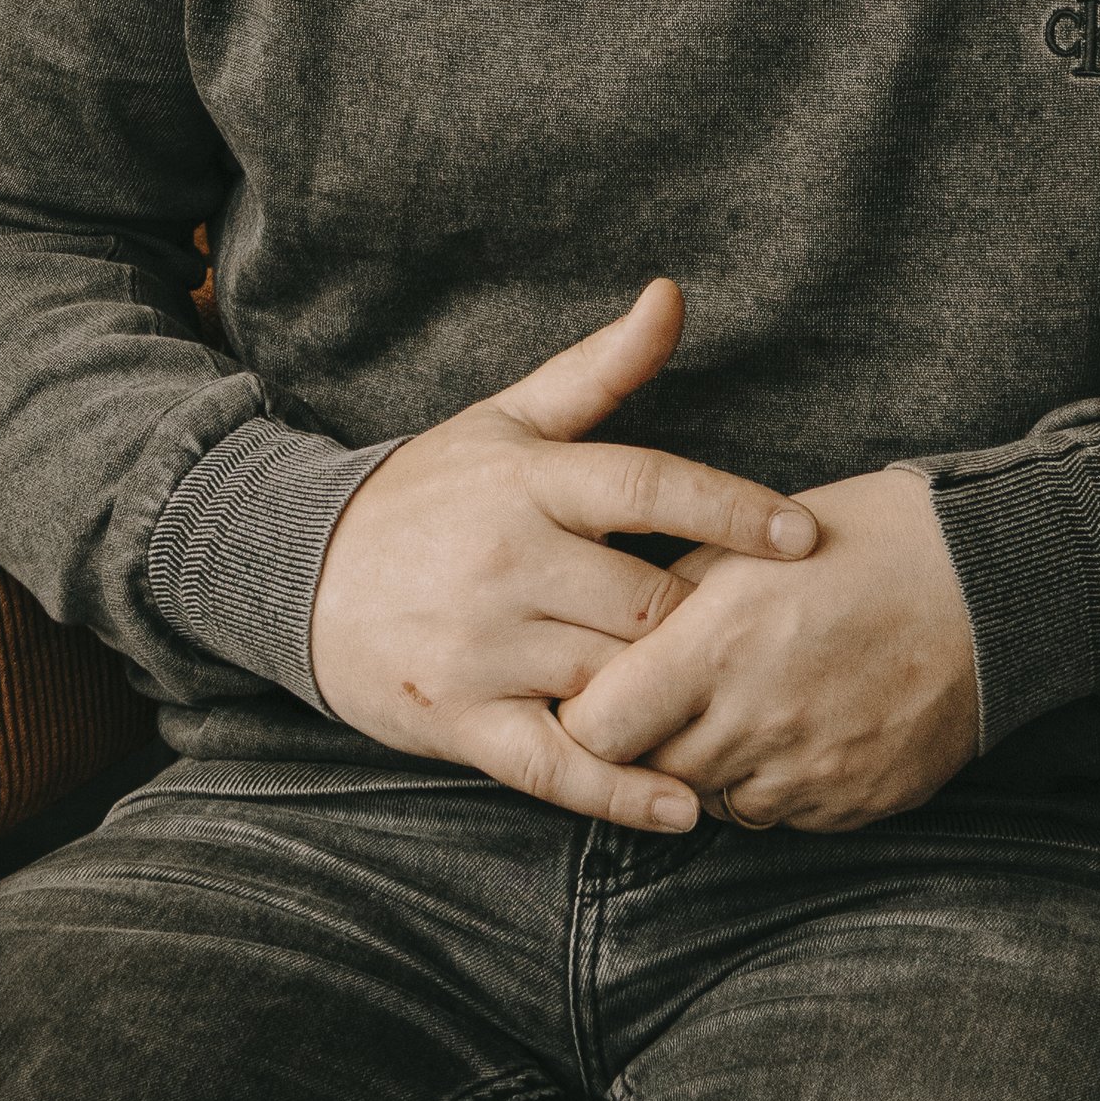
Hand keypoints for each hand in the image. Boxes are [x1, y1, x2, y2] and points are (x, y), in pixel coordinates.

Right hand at [306, 277, 819, 831]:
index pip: (648, 484)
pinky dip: (621, 793)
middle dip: (707, 622)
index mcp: (528, 482)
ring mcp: (484, 647)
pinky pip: (554, 766)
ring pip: (611, 681)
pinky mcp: (460, 719)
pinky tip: (683, 807)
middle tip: (769, 637)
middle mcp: (510, 561)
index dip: (733, 509)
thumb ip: (600, 368)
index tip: (804, 534)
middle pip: (645, 601)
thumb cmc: (427, 492)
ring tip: (748, 713)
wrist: (296, 568)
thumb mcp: (507, 420)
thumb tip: (672, 293)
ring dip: (676, 701)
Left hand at [554, 464, 979, 833]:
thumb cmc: (865, 539)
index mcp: (718, 647)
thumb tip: (613, 639)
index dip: (586, 714)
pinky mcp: (854, 805)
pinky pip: (782, 814)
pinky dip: (774, 781)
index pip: (598, 730)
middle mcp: (755, 723)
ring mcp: (808, 775)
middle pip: (653, 772)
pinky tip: (799, 722)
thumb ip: (670, 595)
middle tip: (670, 693)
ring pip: (715, 801)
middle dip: (648, 739)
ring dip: (712, 763)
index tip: (601, 690)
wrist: (989, 583)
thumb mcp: (750, 540)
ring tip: (744, 700)